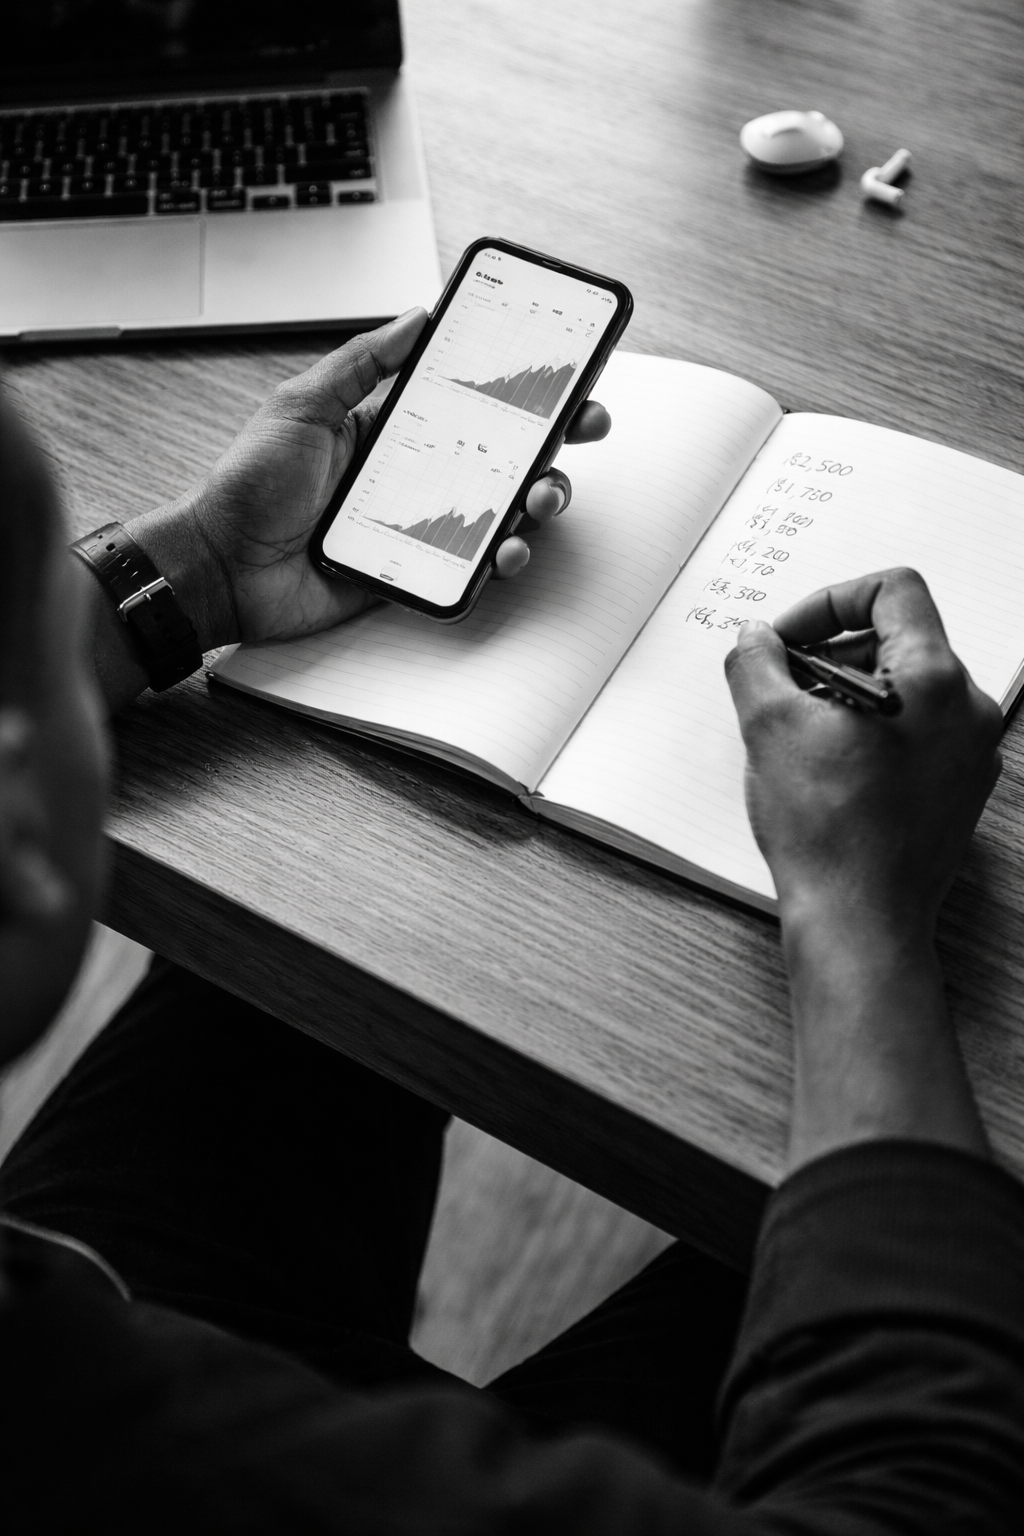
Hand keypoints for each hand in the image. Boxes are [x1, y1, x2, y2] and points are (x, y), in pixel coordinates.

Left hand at [130, 308, 610, 650]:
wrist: (220, 567)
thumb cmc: (248, 485)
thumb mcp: (300, 404)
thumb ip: (360, 363)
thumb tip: (417, 315)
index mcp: (392, 427)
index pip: (471, 400)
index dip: (521, 386)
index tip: (562, 370)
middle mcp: (414, 475)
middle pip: (504, 454)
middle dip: (555, 439)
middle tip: (583, 426)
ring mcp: (419, 526)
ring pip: (501, 510)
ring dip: (538, 499)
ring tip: (543, 495)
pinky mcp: (414, 574)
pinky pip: (473, 566)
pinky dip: (501, 558)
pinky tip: (508, 548)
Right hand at [725, 568, 1002, 938]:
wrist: (860, 921)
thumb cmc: (826, 831)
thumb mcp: (769, 728)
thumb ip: (756, 663)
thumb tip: (755, 640)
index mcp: (933, 679)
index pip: (893, 590)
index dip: (830, 600)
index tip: (790, 639)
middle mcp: (967, 710)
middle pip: (898, 640)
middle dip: (832, 653)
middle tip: (782, 689)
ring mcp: (970, 754)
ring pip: (907, 690)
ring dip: (848, 695)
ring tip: (800, 735)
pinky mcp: (960, 791)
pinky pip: (916, 736)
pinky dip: (871, 734)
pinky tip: (827, 770)